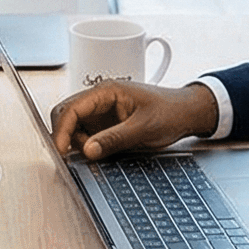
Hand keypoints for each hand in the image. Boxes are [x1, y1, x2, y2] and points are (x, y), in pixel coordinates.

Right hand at [49, 80, 218, 159]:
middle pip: (66, 115)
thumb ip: (114, 139)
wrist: (186, 113)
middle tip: (71, 157)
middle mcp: (100, 100)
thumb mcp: (143, 128)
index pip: (71, 107)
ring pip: (74, 127)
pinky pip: (86, 135)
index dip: (62, 130)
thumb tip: (87, 150)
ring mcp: (101, 113)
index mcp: (106, 91)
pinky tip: (98, 153)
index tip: (62, 150)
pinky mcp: (106, 125)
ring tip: (97, 154)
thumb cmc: (170, 112)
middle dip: (65, 136)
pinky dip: (86, 146)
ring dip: (76, 143)